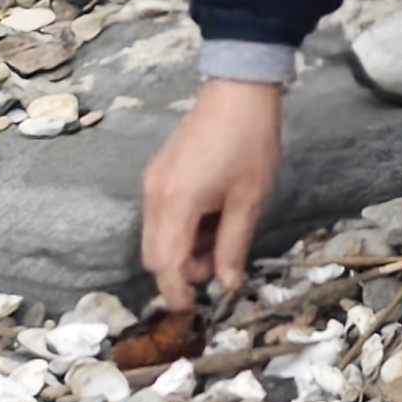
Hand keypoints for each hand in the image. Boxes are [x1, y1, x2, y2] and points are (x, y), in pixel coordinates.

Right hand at [140, 80, 283, 308]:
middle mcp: (154, 195)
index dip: (177, 294)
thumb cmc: (249, 143)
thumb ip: (233, 246)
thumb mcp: (248, 200)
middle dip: (180, 272)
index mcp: (175, 204)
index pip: (164, 265)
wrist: (239, 90)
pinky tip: (210, 218)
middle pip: (153, 254)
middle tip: (218, 268)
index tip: (194, 312)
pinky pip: (160, 215)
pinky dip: (180, 228)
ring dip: (181, 249)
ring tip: (220, 239)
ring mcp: (152, 182)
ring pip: (155, 236)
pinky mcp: (158, 172)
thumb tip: (227, 285)